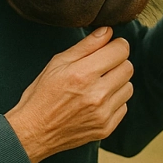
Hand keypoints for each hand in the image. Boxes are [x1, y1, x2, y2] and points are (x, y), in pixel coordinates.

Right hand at [5, 28, 133, 162]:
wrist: (34, 131)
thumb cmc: (42, 94)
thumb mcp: (58, 63)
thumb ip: (86, 45)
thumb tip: (108, 31)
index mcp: (83, 74)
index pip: (121, 50)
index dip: (117, 45)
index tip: (110, 47)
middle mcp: (97, 94)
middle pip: (128, 67)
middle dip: (117, 62)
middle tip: (102, 66)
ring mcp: (103, 114)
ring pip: (128, 87)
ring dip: (118, 83)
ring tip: (99, 85)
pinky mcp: (106, 128)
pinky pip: (124, 107)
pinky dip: (114, 102)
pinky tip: (97, 101)